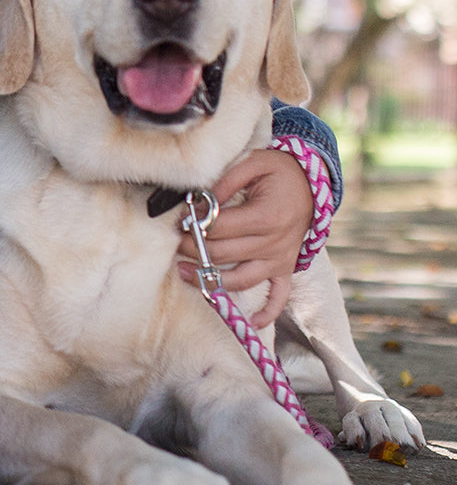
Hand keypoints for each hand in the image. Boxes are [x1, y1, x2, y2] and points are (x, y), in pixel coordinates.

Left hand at [176, 148, 312, 326]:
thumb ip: (225, 181)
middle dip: (192, 250)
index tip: (178, 221)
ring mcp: (281, 259)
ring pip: (241, 279)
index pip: (220, 228)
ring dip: (211, 280)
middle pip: (224, 254)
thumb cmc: (279, 171)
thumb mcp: (253, 162)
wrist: (312, 183)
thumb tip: (200, 201)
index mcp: (266, 216)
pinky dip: (268, 312)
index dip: (194, 226)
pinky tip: (252, 323)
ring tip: (183, 272)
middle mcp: (274, 243)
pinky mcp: (286, 268)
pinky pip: (279, 296)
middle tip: (173, 243)